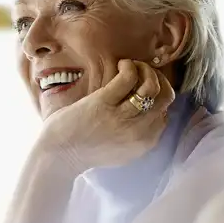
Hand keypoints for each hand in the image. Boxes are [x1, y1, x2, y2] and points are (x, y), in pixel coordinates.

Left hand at [39, 59, 175, 172]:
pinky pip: (129, 78)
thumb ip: (136, 135)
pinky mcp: (104, 102)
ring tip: (132, 67)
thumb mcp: (121, 151)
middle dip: (158, 80)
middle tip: (144, 74)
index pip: (165, 113)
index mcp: (143, 143)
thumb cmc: (85, 151)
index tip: (146, 88)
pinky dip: (129, 66)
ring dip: (145, 70)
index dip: (159, 96)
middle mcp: (137, 131)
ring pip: (151, 86)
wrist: (58, 156)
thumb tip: (146, 111)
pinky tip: (122, 65)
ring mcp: (121, 117)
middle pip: (165, 97)